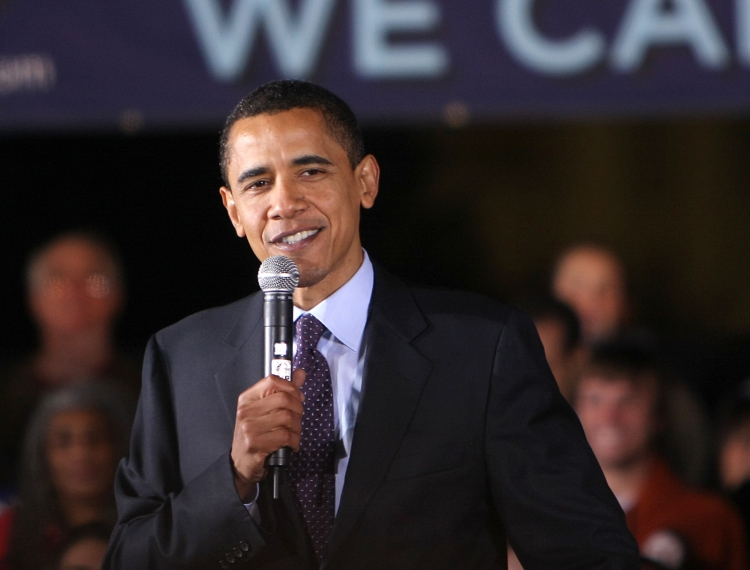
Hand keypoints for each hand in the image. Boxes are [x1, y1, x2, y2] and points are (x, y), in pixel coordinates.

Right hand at [231, 368, 305, 499]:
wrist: (240, 464)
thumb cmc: (256, 434)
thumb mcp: (266, 410)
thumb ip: (284, 390)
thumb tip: (300, 373)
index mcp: (248, 398)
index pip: (273, 381)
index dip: (291, 388)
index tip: (298, 398)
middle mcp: (246, 411)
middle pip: (284, 399)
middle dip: (298, 409)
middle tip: (297, 419)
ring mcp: (249, 428)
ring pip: (287, 418)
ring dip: (297, 428)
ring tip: (294, 433)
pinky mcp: (255, 444)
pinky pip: (285, 436)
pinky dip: (294, 441)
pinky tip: (291, 444)